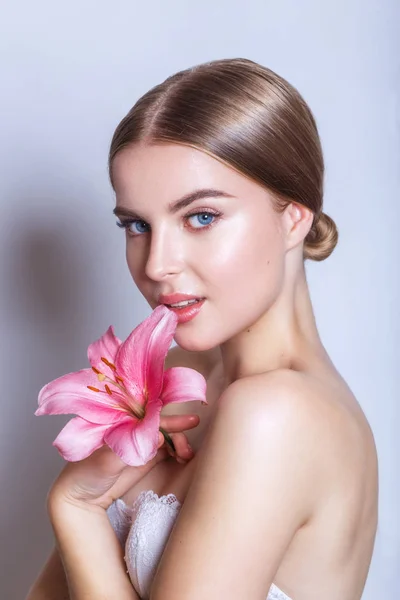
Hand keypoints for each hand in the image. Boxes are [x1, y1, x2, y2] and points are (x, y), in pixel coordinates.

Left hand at [47, 413, 198, 511]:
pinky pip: (166, 449)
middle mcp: (130, 427)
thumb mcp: (106, 459)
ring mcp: (138, 441)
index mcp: (119, 420)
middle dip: (177, 425)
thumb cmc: (85, 473)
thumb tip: (159, 436)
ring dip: (179, 440)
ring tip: (187, 454)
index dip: (166, 413)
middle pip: (159, 420)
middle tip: (192, 431)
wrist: (78, 497)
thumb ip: (132, 447)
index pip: (146, 411)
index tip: (186, 419)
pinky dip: (176, 450)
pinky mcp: (144, 457)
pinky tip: (183, 457)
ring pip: (165, 434)